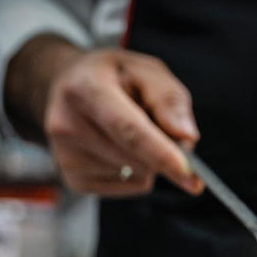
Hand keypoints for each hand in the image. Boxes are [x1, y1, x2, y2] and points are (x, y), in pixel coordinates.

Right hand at [14, 37, 202, 196]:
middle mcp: (67, 124)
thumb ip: (169, 99)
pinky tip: (119, 148)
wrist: (69, 86)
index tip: (190, 174)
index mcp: (86, 88)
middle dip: (164, 150)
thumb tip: (186, 138)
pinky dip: (137, 172)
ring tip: (128, 131)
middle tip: (158, 123)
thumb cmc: (114, 77)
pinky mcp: (73, 180)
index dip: (162, 154)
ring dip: (149, 159)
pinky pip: (129, 186)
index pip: (129, 130)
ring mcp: (66, 156)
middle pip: (138, 158)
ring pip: (138, 175)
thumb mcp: (146, 70)